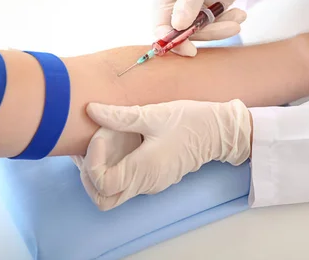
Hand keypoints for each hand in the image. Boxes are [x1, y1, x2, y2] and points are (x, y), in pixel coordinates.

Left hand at [79, 99, 250, 210]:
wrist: (220, 131)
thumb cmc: (190, 121)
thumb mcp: (153, 114)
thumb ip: (120, 116)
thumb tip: (91, 110)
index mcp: (144, 171)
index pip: (103, 184)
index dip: (93, 162)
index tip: (98, 137)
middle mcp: (146, 184)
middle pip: (103, 199)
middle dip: (89, 177)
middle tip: (88, 149)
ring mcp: (151, 183)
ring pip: (114, 192)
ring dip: (100, 172)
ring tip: (99, 142)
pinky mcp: (154, 177)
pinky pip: (127, 180)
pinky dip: (114, 167)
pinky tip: (115, 142)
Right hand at [157, 0, 261, 55]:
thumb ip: (188, 2)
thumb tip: (177, 26)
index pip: (160, 27)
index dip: (171, 41)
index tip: (190, 49)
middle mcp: (175, 7)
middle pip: (183, 34)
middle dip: (208, 33)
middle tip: (230, 29)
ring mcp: (193, 13)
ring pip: (202, 34)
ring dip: (222, 28)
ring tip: (240, 16)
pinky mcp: (209, 16)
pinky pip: (215, 29)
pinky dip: (228, 24)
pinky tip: (240, 14)